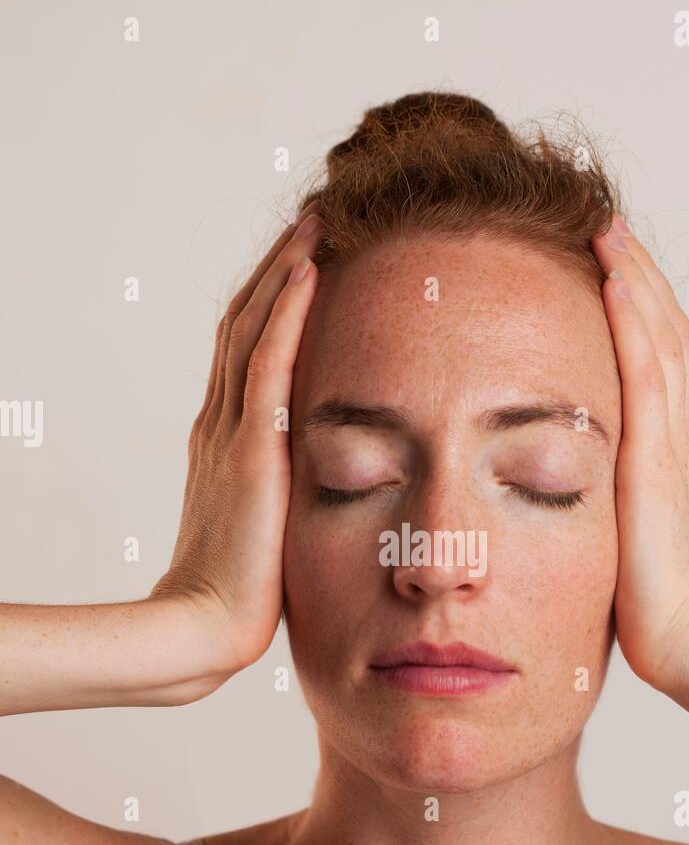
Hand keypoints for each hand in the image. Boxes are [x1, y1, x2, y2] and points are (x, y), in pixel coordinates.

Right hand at [151, 203, 322, 677]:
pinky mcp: (248, 450)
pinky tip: (308, 273)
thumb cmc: (245, 588)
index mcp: (224, 437)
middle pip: (244, 321)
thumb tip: (322, 480)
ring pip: (252, 328)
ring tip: (315, 223)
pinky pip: (267, 366)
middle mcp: (220, 421)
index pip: (247, 347)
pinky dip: (286, 315)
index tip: (306, 257)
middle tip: (312, 217)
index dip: (271, 298)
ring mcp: (229, 432)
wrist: (210, 626)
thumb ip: (283, 488)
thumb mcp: (268, 520)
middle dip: (276, 266)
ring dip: (284, 271)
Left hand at [591, 214, 688, 715]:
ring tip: (606, 232)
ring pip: (659, 338)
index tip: (609, 271)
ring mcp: (677, 442)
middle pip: (665, 336)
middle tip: (607, 228)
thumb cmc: (654, 608)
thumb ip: (609, 504)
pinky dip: (631, 320)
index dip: (640, 314)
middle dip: (638, 279)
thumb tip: (563, 493)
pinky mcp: (660, 456)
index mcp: (673, 455)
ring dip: (633, 280)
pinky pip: (647, 371)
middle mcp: (682, 437)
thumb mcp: (624, 537)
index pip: (660, 365)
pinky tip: (611, 278)